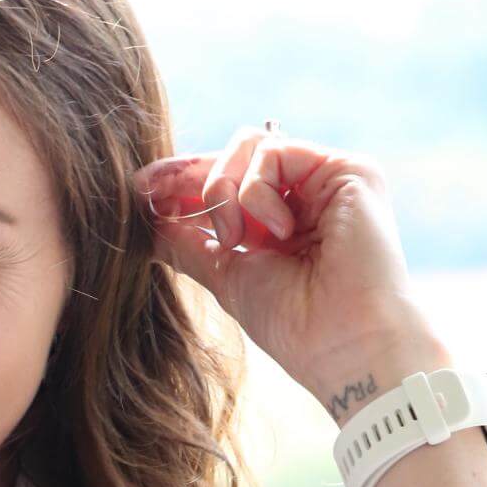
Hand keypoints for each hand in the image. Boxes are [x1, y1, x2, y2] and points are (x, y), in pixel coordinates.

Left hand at [131, 125, 440, 405]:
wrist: (340, 342)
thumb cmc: (291, 321)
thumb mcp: (224, 274)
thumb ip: (189, 245)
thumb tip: (146, 221)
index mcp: (279, 218)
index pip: (224, 180)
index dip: (180, 181)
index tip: (139, 189)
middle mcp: (305, 193)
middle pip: (233, 153)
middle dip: (189, 177)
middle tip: (155, 196)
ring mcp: (326, 179)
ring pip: (248, 144)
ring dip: (223, 192)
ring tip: (235, 238)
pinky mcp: (348, 170)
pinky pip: (273, 152)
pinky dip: (255, 192)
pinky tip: (276, 232)